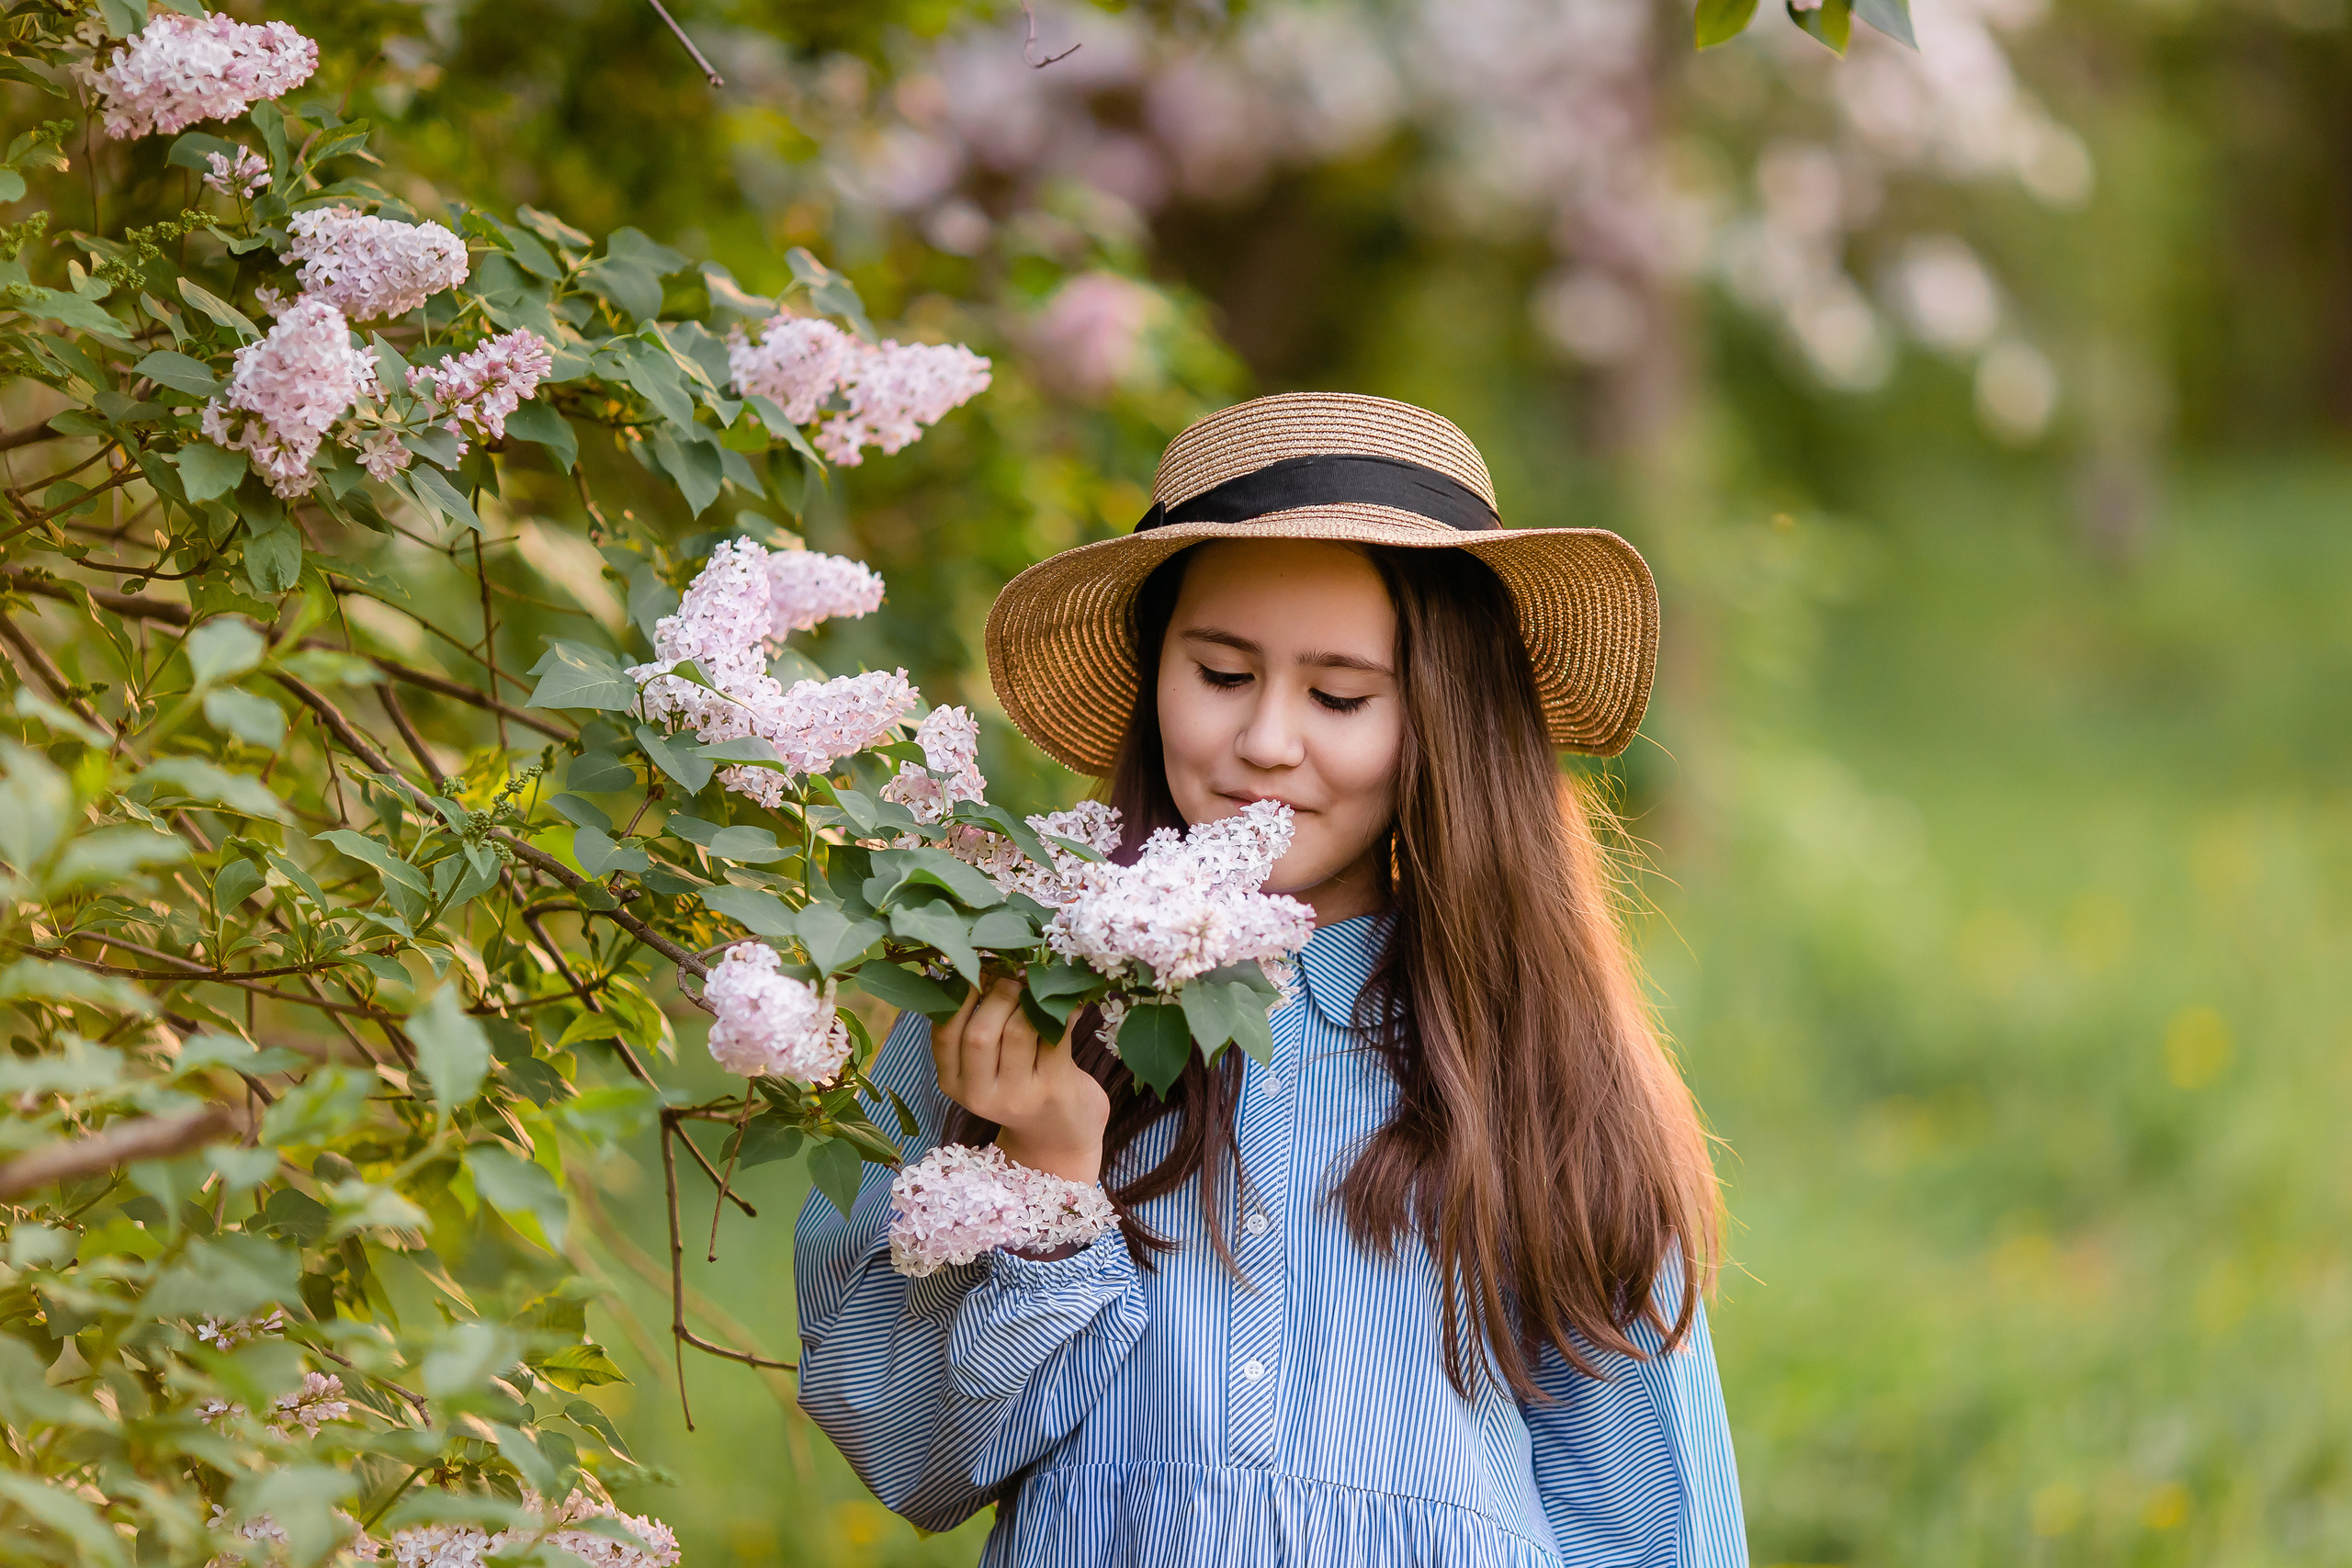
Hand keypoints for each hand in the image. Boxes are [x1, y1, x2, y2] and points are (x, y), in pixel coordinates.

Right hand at [931, 978, 1110, 1183]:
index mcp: (954, 1083)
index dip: (959, 996)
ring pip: (1018, 1030)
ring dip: (1031, 1000)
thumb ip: (977, 1031)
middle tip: (1015, 978)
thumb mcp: (986, 1070)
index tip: (976, 972)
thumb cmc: (1020, 1091)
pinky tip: (1070, 1004)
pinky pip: (1055, 1035)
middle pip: (980, 1032)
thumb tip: (987, 964)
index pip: (944, 1033)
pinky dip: (1064, 1011)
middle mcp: (980, 1095)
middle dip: (998, 993)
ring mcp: (1018, 1096)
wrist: (1059, 1141)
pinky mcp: (1053, 1090)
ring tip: (1041, 989)